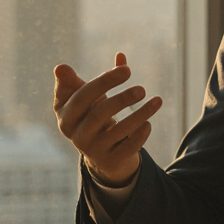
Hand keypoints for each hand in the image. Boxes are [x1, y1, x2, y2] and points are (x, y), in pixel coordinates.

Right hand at [53, 52, 161, 186]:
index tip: (127, 69)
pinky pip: (127, 149)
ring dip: (140, 114)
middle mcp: (76, 135)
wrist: (99, 152)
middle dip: (123, 99)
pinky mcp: (110, 162)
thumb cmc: (91, 115)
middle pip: (99, 114)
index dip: (105, 81)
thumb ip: (80, 80)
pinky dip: (139, 136)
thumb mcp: (84, 97)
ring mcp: (93, 150)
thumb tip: (85, 62)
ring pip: (118, 131)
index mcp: (66, 116)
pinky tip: (149, 123)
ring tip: (157, 101)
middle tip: (142, 89)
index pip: (83, 96)